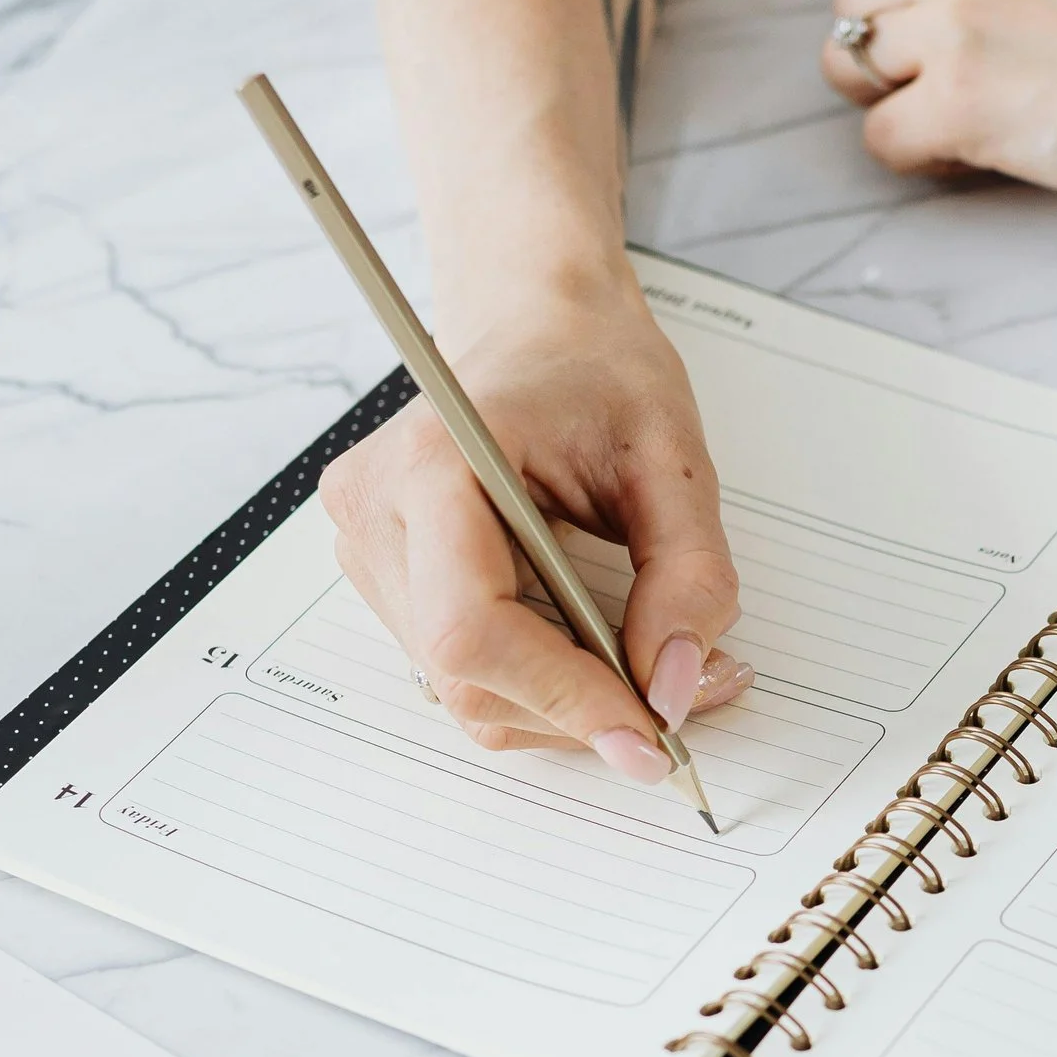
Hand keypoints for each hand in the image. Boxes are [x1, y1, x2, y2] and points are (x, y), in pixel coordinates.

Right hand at [320, 268, 749, 772]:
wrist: (537, 325)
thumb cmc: (595, 368)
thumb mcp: (673, 459)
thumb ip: (688, 577)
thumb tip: (675, 688)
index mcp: (432, 463)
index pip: (472, 629)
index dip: (564, 697)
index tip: (651, 732)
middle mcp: (376, 513)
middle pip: (468, 676)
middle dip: (583, 709)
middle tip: (686, 697)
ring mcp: (369, 548)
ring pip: (466, 690)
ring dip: (568, 705)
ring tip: (656, 665)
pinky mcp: (387, 575)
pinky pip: (463, 668)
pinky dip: (543, 682)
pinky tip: (603, 649)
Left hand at [821, 0, 1056, 224]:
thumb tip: (963, 29)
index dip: (921, 26)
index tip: (970, 61)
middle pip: (858, 15)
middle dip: (893, 66)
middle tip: (959, 107)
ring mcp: (955, 25)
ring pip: (857, 75)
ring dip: (906, 112)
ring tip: (984, 136)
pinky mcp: (960, 103)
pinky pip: (882, 141)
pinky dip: (923, 162)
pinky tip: (988, 162)